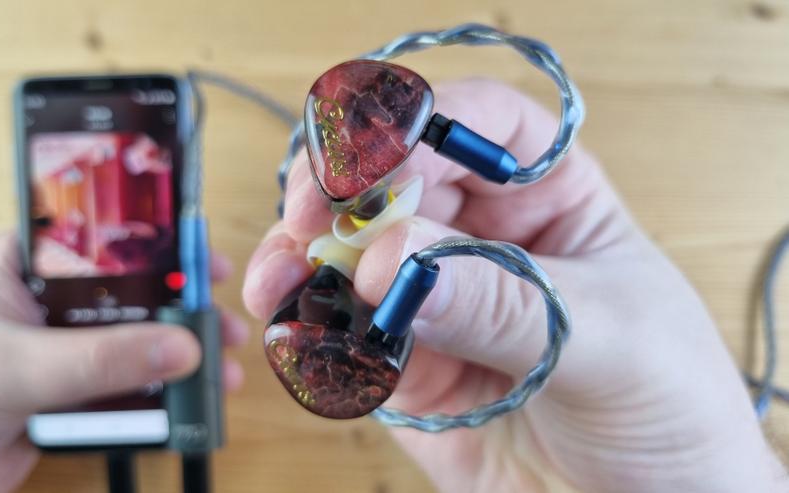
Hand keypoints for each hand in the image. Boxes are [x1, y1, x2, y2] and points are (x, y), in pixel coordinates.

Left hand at [0, 234, 248, 492]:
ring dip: (178, 358)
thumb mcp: (11, 365)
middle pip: (129, 296)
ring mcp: (58, 352)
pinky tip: (188, 403)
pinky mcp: (67, 397)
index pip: (100, 240)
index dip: (156, 245)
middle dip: (180, 311)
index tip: (203, 261)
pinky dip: (159, 399)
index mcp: (21, 267)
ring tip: (220, 372)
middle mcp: (46, 305)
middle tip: (221, 322)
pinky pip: (124, 391)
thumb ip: (96, 358)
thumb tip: (179, 347)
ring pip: (132, 346)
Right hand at [243, 79, 786, 491]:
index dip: (420, 126)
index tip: (378, 162)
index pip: (476, 125)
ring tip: (280, 280)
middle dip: (340, 189)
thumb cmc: (666, 405)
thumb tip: (397, 259)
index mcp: (546, 197)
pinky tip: (291, 329)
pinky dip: (303, 325)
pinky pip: (338, 330)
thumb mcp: (606, 339)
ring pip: (346, 251)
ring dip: (301, 256)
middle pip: (392, 179)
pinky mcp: (400, 361)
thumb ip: (503, 301)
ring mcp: (432, 297)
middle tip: (309, 218)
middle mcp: (479, 236)